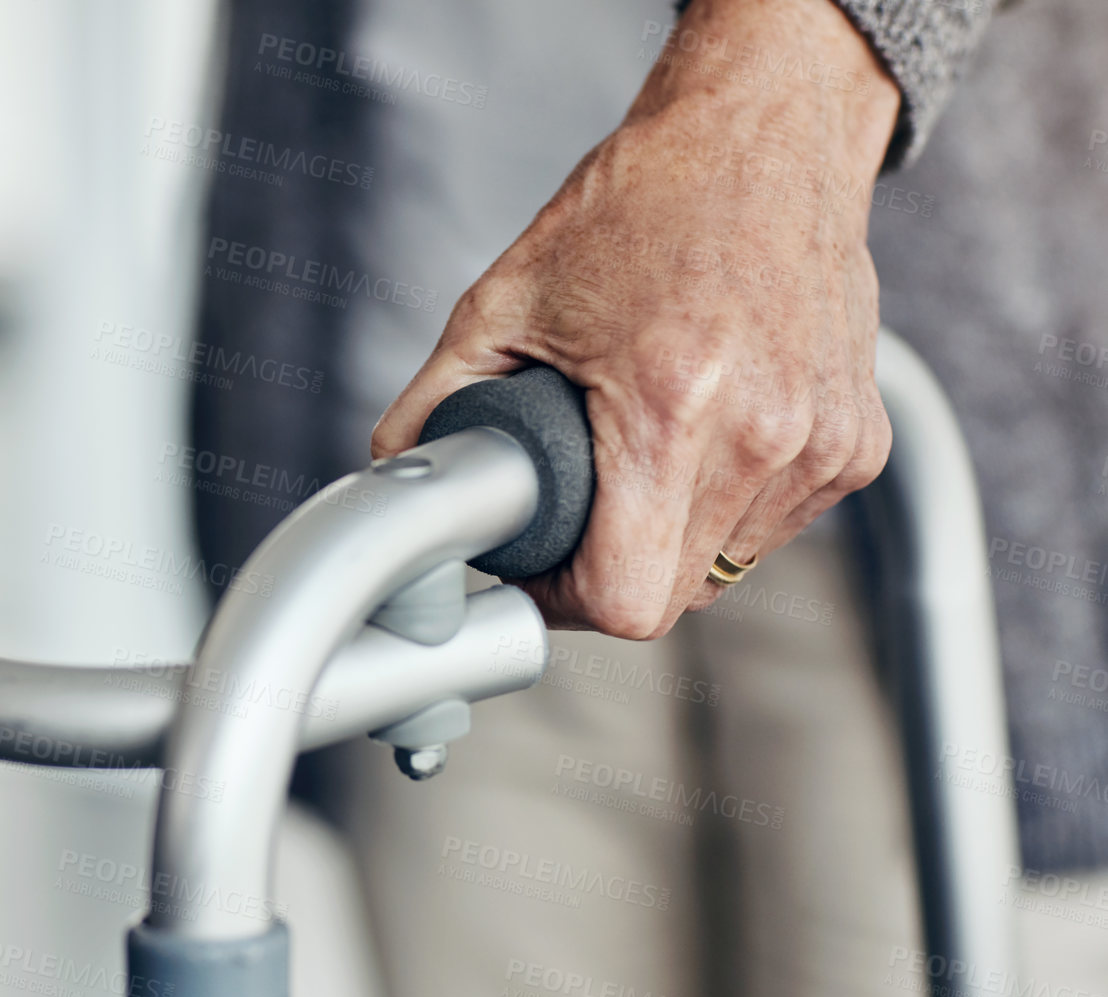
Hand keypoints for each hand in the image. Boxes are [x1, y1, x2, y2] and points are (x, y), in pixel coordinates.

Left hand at [372, 0, 900, 637]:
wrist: (766, 135)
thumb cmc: (645, 204)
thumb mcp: (510, 296)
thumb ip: (440, 395)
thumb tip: (399, 469)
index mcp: (674, 405)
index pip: (628, 598)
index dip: (566, 600)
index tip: (539, 569)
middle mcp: (764, 434)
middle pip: (675, 597)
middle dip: (611, 571)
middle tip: (574, 517)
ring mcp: (822, 444)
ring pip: (727, 569)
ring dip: (671, 542)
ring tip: (640, 461)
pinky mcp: (858, 444)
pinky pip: (775, 527)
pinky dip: (728, 508)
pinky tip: (702, 440)